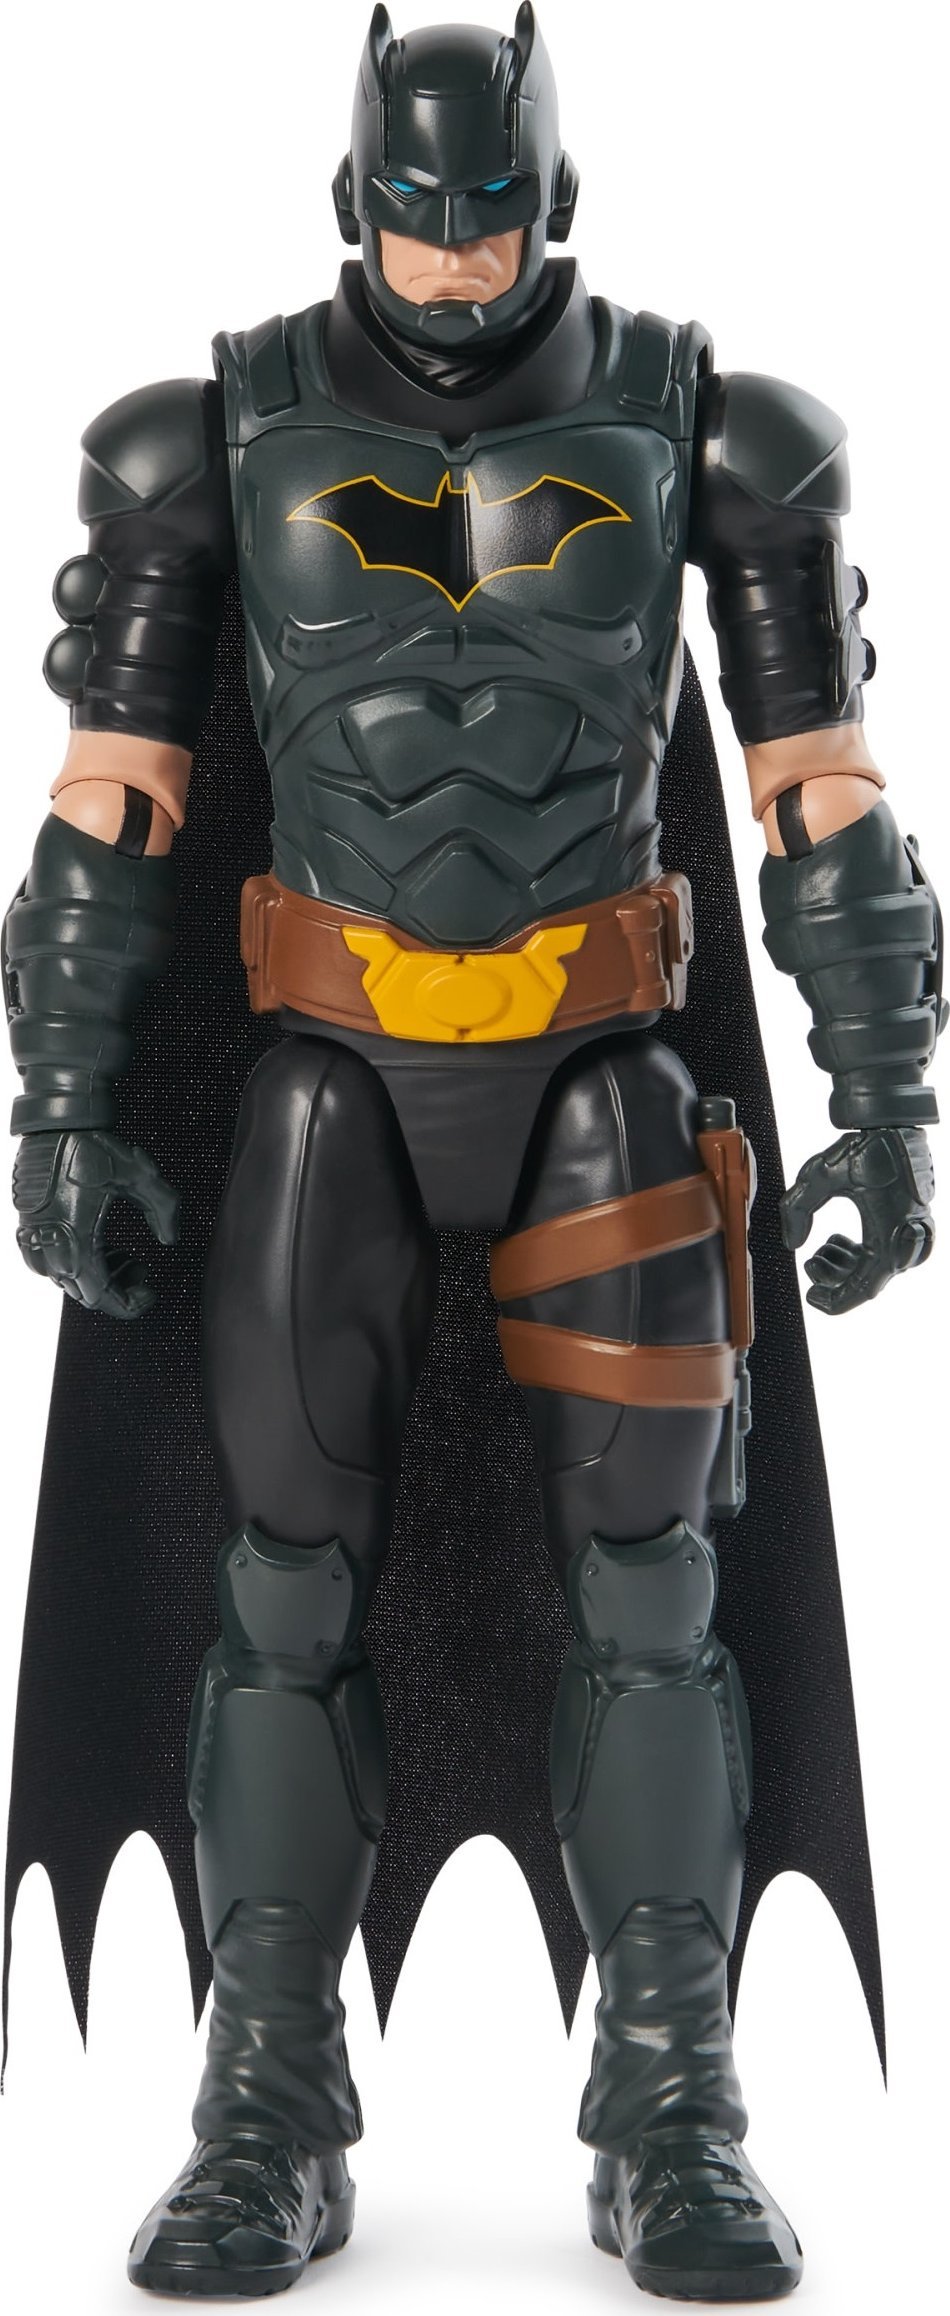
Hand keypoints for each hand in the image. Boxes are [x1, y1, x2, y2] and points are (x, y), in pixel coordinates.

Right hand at [12, 1128, 179, 1318]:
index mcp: (74, 1242)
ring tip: (124, 1258)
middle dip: (118, 1288)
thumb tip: (169, 1237)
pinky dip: (77, 1264)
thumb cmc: (91, 1147)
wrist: (54, 1124)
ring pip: (67, 1281)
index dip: (128, 1304)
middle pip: (85, 1293)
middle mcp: (49, 1247)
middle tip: (141, 1271)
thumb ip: (164, 1208)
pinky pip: (52, 1264)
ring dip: (98, 1277)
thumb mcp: (141, 1175)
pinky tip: (99, 1247)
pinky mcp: (29, 1228)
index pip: (100, 1297)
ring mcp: (35, 1239)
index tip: (149, 1293)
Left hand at [779, 1125, 934, 1314]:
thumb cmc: (863, 1147)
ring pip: (877, 1270)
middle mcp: (906, 1239)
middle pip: (868, 1282)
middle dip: (835, 1279)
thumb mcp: (818, 1175)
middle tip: (809, 1264)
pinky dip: (860, 1253)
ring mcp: (911, 1231)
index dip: (836, 1300)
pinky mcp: (909, 1221)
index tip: (812, 1297)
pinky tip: (837, 1239)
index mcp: (889, 1236)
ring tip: (821, 1250)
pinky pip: (886, 1253)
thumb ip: (797, 1209)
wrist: (892, 1123)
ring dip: (846, 1266)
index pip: (865, 1289)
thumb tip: (793, 1243)